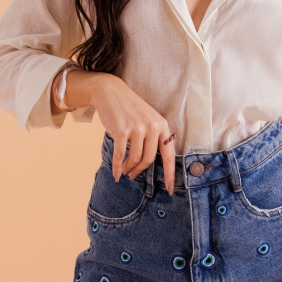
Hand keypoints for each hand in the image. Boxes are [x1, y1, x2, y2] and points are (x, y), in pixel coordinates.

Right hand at [64, 71, 176, 194]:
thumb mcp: (148, 119)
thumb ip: (154, 137)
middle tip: (133, 176)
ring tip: (124, 171)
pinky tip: (116, 173)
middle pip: (149, 160)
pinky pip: (120, 156)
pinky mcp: (121, 130)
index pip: (169, 155)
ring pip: (135, 159)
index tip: (170, 189)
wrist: (110, 92)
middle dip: (140, 171)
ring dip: (128, 169)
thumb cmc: (130, 109)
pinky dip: (117, 167)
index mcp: (162, 125)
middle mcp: (152, 127)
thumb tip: (151, 163)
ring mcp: (137, 128)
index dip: (170, 174)